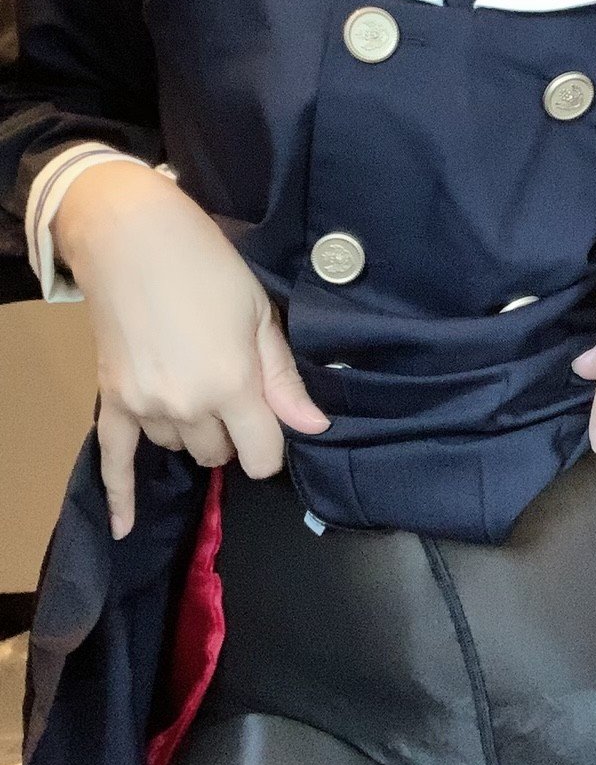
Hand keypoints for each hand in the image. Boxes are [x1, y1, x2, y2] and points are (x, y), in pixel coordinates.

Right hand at [55, 163, 329, 539]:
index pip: (263, 455)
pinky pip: (113, 459)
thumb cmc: (208, 266)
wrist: (133, 238)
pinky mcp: (112, 400)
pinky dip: (120, 495)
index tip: (272, 419)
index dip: (273, 442)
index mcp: (231, 385)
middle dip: (233, 430)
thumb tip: (314, 427)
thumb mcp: (260, 315)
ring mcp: (145, 407)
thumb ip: (283, 378)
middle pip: (220, 454)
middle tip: (231, 386)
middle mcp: (187, 406)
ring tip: (193, 380)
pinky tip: (123, 527)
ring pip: (180, 448)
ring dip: (193, 429)